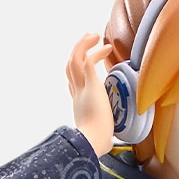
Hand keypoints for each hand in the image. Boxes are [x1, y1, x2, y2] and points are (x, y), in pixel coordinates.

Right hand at [66, 33, 114, 156]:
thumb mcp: (99, 136)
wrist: (92, 142)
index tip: (84, 64)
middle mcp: (77, 94)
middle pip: (69, 66)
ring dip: (83, 45)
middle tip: (88, 40)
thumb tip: (109, 143)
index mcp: (78, 105)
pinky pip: (88, 61)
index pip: (72, 83)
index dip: (76, 71)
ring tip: (94, 35)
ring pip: (74, 59)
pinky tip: (107, 48)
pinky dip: (96, 52)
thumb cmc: (97, 144)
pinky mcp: (90, 85)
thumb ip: (103, 135)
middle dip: (77, 51)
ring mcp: (81, 89)